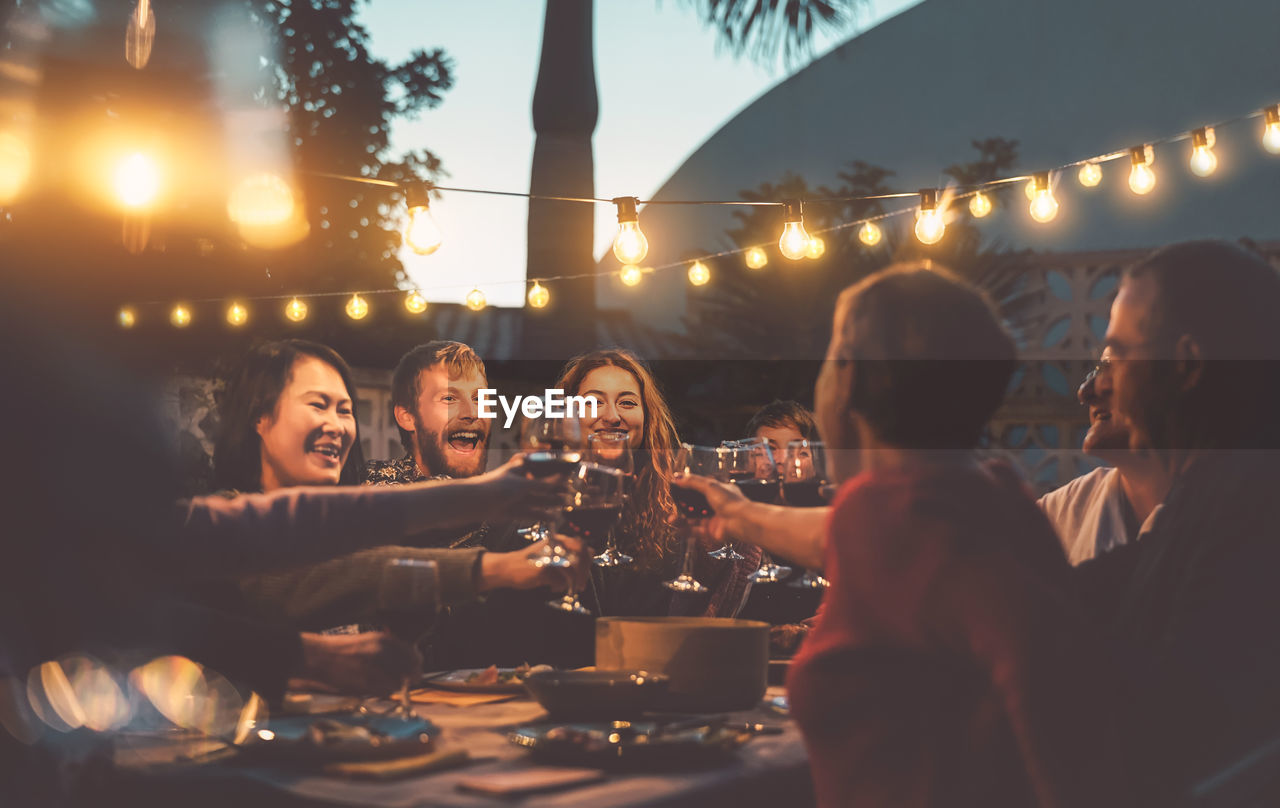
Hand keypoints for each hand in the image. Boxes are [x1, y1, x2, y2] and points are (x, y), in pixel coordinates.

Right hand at [293, 632, 420, 695]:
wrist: (320, 657)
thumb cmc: (342, 648)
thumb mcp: (370, 640)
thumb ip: (390, 648)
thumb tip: (408, 659)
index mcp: (384, 640)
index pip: (413, 655)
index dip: (416, 665)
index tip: (415, 670)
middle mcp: (383, 653)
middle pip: (410, 671)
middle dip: (411, 678)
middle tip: (408, 681)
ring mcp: (374, 669)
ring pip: (398, 683)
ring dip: (396, 686)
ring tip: (387, 683)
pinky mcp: (366, 683)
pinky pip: (384, 692)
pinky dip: (383, 692)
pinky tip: (376, 687)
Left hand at [468, 454, 569, 520]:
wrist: (474, 503)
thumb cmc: (495, 487)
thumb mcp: (523, 484)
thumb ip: (543, 484)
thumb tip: (560, 479)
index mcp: (519, 469)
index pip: (540, 468)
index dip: (553, 471)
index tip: (567, 474)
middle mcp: (518, 482)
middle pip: (539, 486)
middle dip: (554, 490)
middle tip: (569, 493)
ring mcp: (515, 497)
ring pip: (536, 500)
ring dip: (549, 502)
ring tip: (564, 505)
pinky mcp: (512, 511)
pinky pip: (529, 513)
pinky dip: (540, 515)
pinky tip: (552, 517)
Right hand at [479, 534, 588, 593]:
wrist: (508, 567)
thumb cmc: (531, 560)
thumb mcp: (551, 551)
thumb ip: (570, 551)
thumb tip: (592, 552)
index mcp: (558, 540)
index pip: (582, 546)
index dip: (588, 559)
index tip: (587, 570)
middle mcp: (554, 546)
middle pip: (579, 559)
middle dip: (583, 574)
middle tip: (581, 584)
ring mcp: (549, 557)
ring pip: (572, 571)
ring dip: (573, 583)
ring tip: (570, 588)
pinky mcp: (543, 570)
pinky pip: (560, 581)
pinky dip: (560, 586)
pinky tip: (554, 587)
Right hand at [670, 472, 747, 548]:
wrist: (741, 522)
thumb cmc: (731, 502)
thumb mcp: (710, 486)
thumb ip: (693, 482)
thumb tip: (677, 477)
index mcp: (719, 491)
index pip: (701, 488)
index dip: (689, 488)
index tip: (676, 488)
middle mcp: (717, 505)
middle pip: (696, 505)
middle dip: (683, 506)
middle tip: (673, 505)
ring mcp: (714, 519)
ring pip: (694, 519)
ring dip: (682, 519)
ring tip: (671, 520)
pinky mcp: (712, 532)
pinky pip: (696, 531)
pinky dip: (686, 531)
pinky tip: (677, 530)